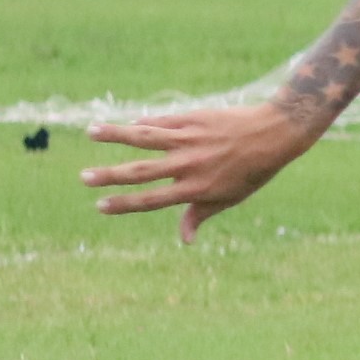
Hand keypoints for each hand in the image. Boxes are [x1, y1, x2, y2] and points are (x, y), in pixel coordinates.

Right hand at [79, 101, 322, 239]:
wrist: (275, 134)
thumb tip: (184, 240)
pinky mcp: (194, 119)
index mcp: (197, 188)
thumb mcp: (230, 198)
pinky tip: (129, 122)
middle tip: (83, 177)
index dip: (125, 204)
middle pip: (141, 172)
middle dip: (110, 175)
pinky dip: (146, 122)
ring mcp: (190, 140)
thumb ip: (200, 215)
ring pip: (145, 137)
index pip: (153, 200)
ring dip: (116, 134)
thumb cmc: (253, 171)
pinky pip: (163, 121)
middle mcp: (189, 165)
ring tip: (90, 132)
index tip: (100, 206)